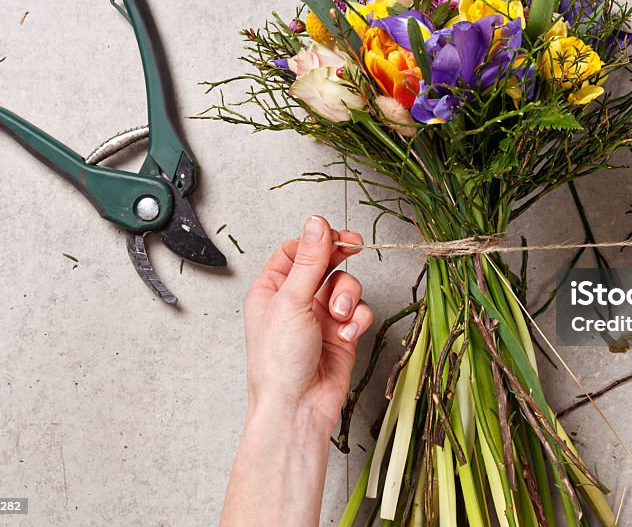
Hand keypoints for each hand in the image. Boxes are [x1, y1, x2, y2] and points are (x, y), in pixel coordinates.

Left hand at [221, 216, 373, 526]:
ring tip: (339, 315)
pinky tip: (348, 332)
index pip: (297, 250)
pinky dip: (357, 319)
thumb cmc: (279, 364)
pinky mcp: (342, 333)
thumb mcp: (291, 301)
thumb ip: (309, 260)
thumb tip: (316, 223)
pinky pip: (359, 312)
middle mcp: (296, 300)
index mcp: (272, 289)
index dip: (317, 240)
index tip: (335, 235)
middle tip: (354, 246)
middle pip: (325, 262)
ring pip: (346, 285)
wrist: (297, 408)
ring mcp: (320, 316)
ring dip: (348, 296)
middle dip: (340, 259)